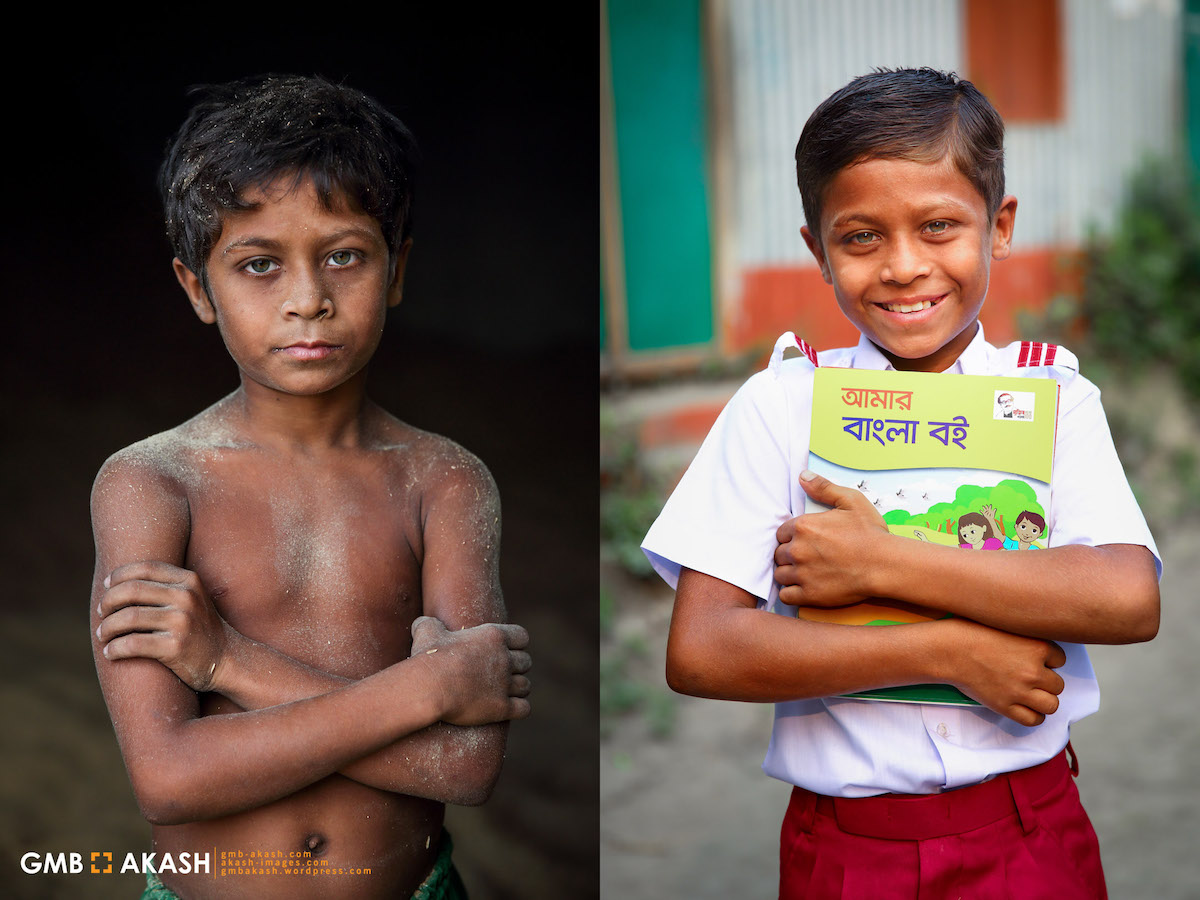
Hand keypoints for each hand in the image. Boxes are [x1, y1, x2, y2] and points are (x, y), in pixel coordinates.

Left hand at [96, 561, 230, 691]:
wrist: (227, 660)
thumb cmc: (200, 629)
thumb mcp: (192, 599)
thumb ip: (166, 586)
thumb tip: (119, 581)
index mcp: (189, 580)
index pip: (144, 568)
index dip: (119, 575)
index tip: (106, 586)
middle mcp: (187, 597)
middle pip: (131, 590)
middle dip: (108, 602)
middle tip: (102, 614)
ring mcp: (182, 621)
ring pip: (128, 617)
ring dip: (107, 628)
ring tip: (103, 635)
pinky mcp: (176, 647)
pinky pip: (132, 644)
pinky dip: (114, 649)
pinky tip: (110, 652)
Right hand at [410, 616, 530, 725]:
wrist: (429, 688)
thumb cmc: (428, 658)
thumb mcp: (426, 632)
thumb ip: (429, 624)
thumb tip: (421, 623)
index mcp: (494, 636)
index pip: (522, 637)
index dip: (516, 644)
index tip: (507, 650)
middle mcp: (504, 659)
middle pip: (526, 662)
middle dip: (517, 667)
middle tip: (504, 673)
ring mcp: (505, 684)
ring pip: (526, 685)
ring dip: (518, 688)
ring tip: (507, 692)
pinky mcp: (502, 708)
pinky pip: (524, 708)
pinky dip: (519, 709)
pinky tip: (509, 709)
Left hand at [773, 471, 890, 607]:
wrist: (885, 565)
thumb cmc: (870, 533)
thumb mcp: (851, 501)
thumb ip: (823, 488)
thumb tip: (802, 476)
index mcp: (803, 526)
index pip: (780, 533)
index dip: (791, 537)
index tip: (803, 542)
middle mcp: (798, 550)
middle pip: (778, 554)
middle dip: (789, 555)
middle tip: (806, 558)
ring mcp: (802, 574)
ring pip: (780, 574)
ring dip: (789, 573)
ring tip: (805, 572)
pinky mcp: (809, 595)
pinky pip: (785, 595)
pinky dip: (791, 592)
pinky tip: (803, 587)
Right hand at [943, 618, 1065, 726]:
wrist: (948, 650)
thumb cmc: (971, 632)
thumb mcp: (1006, 626)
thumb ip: (1027, 639)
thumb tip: (1039, 652)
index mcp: (1037, 646)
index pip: (1061, 659)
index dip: (1048, 660)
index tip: (1034, 659)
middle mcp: (1033, 670)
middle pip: (1058, 685)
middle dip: (1046, 682)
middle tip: (1029, 677)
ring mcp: (1020, 690)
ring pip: (1052, 705)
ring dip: (1043, 700)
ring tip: (1031, 694)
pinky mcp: (1005, 706)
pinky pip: (1033, 720)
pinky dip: (1033, 716)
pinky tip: (1025, 707)